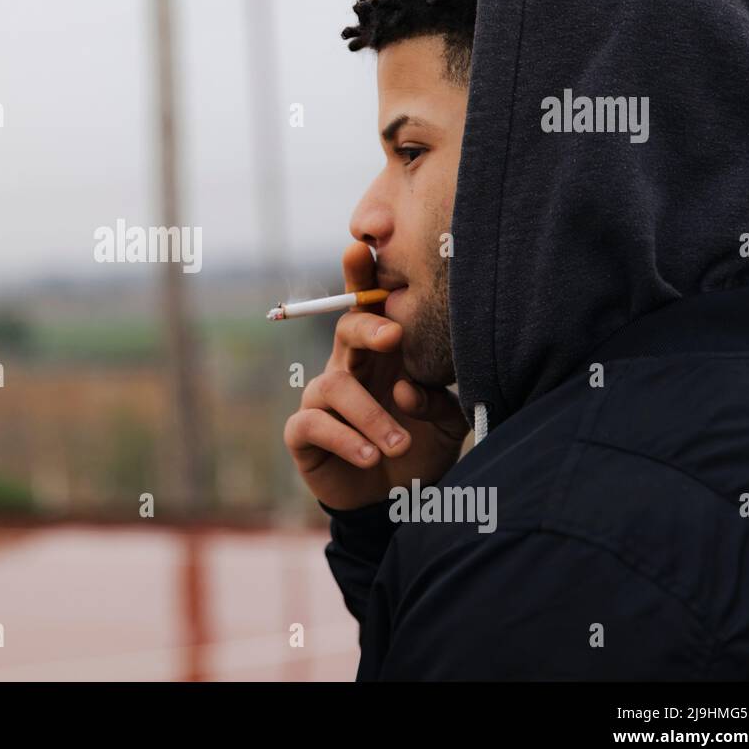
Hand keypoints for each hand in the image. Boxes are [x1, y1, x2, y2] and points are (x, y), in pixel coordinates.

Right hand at [283, 242, 468, 509]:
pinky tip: (369, 456)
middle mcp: (347, 368)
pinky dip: (345, 438)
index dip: (360, 274)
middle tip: (394, 337)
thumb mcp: (444, 422)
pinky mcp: (303, 433)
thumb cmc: (419, 447)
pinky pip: (313, 424)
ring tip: (399, 446)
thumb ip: (436, 398)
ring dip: (371, 415)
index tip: (364, 245)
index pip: (369, 306)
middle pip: (345, 328)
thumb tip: (406, 388)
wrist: (394, 503)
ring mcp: (321, 399)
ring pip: (335, 386)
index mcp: (380, 355)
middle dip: (367, 326)